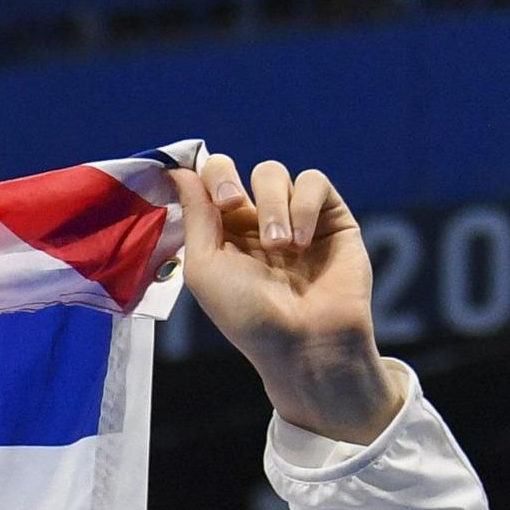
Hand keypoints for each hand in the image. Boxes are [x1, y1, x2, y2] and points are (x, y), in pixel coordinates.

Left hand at [173, 150, 404, 444]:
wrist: (304, 339)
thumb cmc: (247, 314)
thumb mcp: (206, 267)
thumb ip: (196, 217)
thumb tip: (179, 171)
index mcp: (220, 234)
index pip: (206, 184)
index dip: (203, 178)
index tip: (205, 193)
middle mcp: (253, 221)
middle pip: (235, 169)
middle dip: (227, 179)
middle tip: (232, 204)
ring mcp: (292, 217)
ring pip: (273, 173)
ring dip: (271, 205)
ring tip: (278, 247)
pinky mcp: (331, 216)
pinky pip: (314, 182)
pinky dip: (304, 206)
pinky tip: (302, 243)